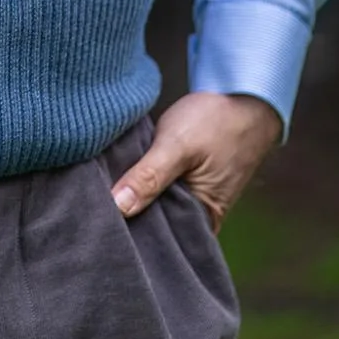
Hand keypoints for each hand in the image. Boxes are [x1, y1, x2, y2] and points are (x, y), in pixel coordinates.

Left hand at [111, 91, 281, 232]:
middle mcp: (201, 217)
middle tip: (94, 210)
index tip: (99, 227)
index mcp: (203, 220)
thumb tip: (118, 208)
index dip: (129, 236)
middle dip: (129, 220)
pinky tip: (123, 176)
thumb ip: (149, 177)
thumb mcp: (178, 146)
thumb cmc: (216, 121)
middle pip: (157, 227)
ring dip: (136, 199)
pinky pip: (163, 191)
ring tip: (102, 194)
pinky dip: (146, 185)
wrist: (243, 96)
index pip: (159, 241)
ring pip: (158, 207)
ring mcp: (196, 199)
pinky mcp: (189, 181)